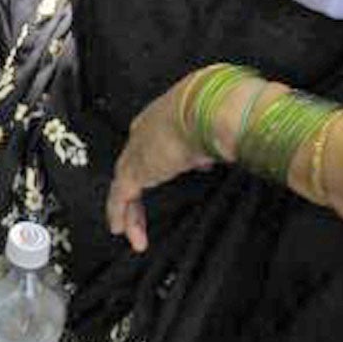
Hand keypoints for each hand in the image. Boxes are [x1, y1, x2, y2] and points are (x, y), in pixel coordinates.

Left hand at [104, 71, 218, 253]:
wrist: (209, 108)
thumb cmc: (222, 109)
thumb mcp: (220, 128)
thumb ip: (216, 143)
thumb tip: (219, 154)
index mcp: (166, 115)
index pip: (157, 141)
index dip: (163, 159)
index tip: (179, 171)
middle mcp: (147, 129)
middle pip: (136, 163)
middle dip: (140, 184)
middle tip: (140, 210)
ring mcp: (138, 149)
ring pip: (126, 183)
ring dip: (131, 209)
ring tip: (133, 232)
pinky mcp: (135, 169)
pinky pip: (121, 196)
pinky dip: (120, 213)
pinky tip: (123, 230)